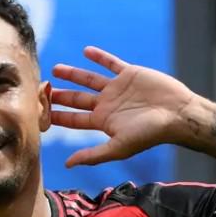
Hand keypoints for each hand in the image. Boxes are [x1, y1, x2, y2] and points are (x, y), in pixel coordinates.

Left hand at [51, 47, 195, 167]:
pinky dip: (99, 57)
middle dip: (60, 95)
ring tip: (56, 69)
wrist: (177, 115)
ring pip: (90, 79)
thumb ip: (93, 155)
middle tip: (42, 88)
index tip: (39, 112)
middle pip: (78, 99)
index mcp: (103, 122)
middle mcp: (108, 105)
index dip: (57, 116)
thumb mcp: (118, 147)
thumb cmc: (150, 134)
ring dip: (73, 74)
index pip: (74, 119)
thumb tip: (67, 165)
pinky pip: (111, 63)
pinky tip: (85, 51)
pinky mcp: (130, 74)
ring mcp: (118, 88)